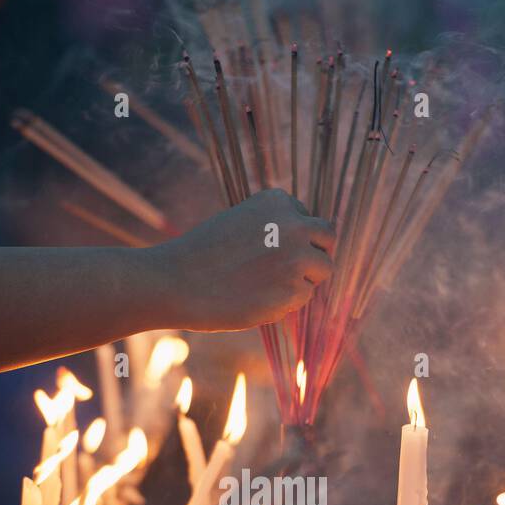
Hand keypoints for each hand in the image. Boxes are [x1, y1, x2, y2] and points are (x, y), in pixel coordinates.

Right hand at [156, 189, 334, 330]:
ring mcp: (297, 258)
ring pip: (321, 272)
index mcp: (277, 201)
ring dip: (302, 280)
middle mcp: (294, 225)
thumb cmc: (204, 255)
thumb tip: (309, 246)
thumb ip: (274, 227)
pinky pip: (304, 299)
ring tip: (265, 286)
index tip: (271, 250)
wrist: (176, 282)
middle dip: (315, 254)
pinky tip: (256, 300)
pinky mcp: (294, 291)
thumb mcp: (240, 222)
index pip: (309, 218)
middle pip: (328, 239)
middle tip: (290, 270)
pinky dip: (285, 303)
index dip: (296, 237)